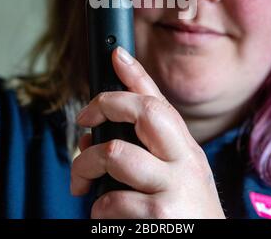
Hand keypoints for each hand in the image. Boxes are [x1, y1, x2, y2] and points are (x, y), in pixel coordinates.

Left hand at [71, 46, 224, 218]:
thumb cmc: (186, 208)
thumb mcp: (178, 170)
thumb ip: (151, 145)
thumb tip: (103, 126)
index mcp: (185, 146)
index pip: (160, 100)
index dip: (137, 73)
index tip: (116, 54)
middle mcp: (184, 160)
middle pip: (144, 111)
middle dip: (105, 106)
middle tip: (85, 123)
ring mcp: (173, 187)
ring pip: (115, 153)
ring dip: (86, 165)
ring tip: (83, 183)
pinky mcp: (159, 216)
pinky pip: (109, 201)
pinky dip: (96, 209)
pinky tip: (105, 216)